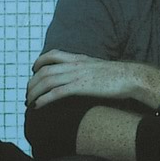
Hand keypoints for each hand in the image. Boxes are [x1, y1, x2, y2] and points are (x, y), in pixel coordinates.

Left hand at [28, 50, 159, 108]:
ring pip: (46, 81)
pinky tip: (37, 106)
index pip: (53, 55)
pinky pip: (56, 93)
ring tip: (29, 102)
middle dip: (32, 82)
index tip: (34, 71)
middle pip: (44, 70)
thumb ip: (87, 70)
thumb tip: (82, 78)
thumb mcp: (99, 68)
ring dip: (34, 92)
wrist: (131, 77)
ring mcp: (77, 75)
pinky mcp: (80, 87)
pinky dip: (43, 99)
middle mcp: (74, 65)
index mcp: (79, 58)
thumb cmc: (119, 76)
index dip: (39, 62)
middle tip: (28, 93)